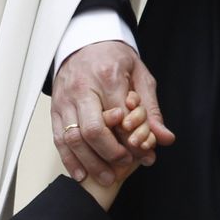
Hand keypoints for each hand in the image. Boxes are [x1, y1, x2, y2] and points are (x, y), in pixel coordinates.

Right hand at [51, 41, 173, 185]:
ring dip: (90, 163)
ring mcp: (64, 100)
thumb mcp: (141, 77)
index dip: (132, 140)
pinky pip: (59, 139)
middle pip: (93, 131)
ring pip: (73, 139)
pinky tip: (81, 174)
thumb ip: (151, 110)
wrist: (84, 42)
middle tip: (123, 165)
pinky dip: (69, 160)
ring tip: (105, 177)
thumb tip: (164, 138)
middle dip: (109, 154)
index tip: (144, 155)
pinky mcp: (55, 110)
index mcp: (106, 78)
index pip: (120, 118)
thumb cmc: (113, 59)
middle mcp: (82, 89)